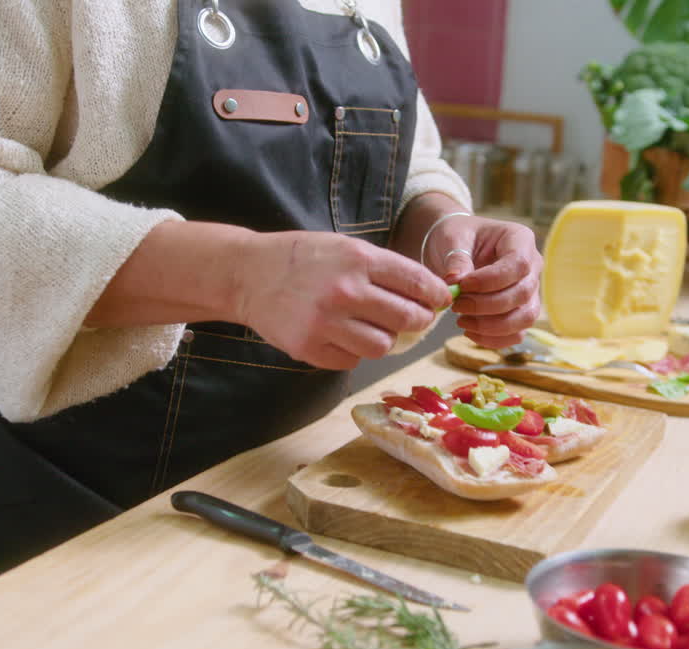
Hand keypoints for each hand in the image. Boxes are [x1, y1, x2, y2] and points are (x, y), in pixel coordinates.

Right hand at [234, 230, 451, 369]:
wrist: (248, 274)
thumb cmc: (304, 258)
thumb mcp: (345, 248)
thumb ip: (385, 269)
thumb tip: (429, 295)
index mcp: (359, 259)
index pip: (418, 283)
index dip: (437, 295)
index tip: (441, 300)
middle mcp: (345, 291)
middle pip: (408, 319)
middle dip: (418, 320)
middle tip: (414, 318)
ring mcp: (325, 323)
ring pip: (383, 346)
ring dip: (384, 338)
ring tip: (371, 326)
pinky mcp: (309, 349)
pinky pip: (352, 360)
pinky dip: (354, 351)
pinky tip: (341, 335)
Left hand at [423, 215, 542, 348]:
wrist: (457, 248)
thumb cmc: (458, 237)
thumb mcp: (452, 238)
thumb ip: (456, 259)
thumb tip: (455, 282)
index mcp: (520, 239)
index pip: (518, 265)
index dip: (491, 280)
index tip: (462, 286)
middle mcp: (532, 266)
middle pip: (523, 294)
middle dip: (487, 306)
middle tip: (457, 305)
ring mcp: (530, 291)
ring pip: (525, 318)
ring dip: (491, 326)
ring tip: (461, 320)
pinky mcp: (520, 312)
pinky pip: (517, 333)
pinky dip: (493, 339)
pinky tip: (469, 331)